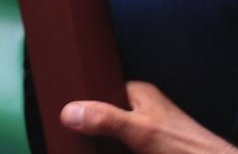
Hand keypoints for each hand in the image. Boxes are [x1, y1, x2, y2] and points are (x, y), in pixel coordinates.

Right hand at [61, 81, 237, 153]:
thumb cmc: (181, 144)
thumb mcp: (140, 130)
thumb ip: (106, 120)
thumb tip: (69, 111)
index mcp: (139, 94)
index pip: (101, 89)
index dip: (81, 99)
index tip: (55, 107)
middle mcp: (138, 110)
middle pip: (100, 115)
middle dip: (83, 125)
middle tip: (59, 132)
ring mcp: (139, 132)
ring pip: (106, 135)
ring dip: (92, 142)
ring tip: (67, 143)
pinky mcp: (141, 149)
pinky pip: (114, 148)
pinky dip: (104, 150)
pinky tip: (89, 151)